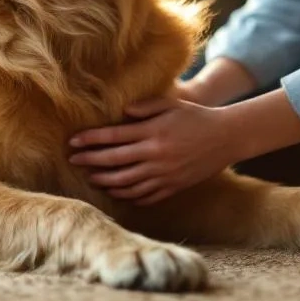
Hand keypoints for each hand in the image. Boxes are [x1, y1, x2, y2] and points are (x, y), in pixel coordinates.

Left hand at [68, 96, 236, 205]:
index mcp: (152, 132)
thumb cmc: (196, 117)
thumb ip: (144, 107)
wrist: (226, 137)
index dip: (90, 140)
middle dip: (90, 161)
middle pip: (113, 161)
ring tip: (91, 178)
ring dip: (104, 181)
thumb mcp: (171, 104)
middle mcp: (154, 155)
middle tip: (73, 160)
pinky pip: (145, 196)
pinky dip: (127, 196)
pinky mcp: (172, 186)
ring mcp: (163, 174)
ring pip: (126, 183)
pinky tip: (117, 192)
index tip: (72, 142)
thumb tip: (121, 113)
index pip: (113, 137)